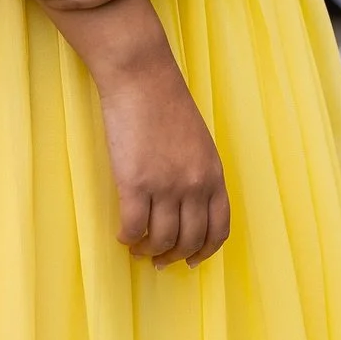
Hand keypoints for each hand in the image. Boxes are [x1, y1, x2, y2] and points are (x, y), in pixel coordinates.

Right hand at [98, 44, 229, 268]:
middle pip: (189, 240)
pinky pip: (132, 227)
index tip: (192, 261)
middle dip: (173, 256)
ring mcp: (165, 186)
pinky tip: (122, 235)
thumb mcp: (199, 142)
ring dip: (148, 250)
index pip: (218, 229)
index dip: (205, 251)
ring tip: (138, 247)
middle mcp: (194, 185)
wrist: (141, 78)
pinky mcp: (135, 183)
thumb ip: (198, 174)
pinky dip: (127, 238)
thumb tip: (187, 207)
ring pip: (160, 240)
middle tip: (159, 260)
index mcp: (213, 174)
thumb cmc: (166, 103)